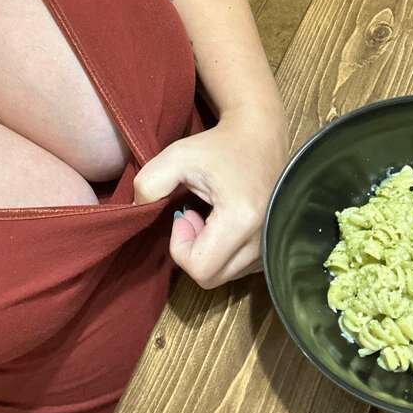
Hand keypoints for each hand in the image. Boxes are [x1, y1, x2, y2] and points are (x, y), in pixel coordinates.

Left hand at [133, 110, 287, 288]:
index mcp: (242, 218)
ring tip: (210, 216)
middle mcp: (264, 238)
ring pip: (226, 275)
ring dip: (209, 251)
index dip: (180, 245)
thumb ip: (148, 184)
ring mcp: (273, 245)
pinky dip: (224, 253)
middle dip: (193, 249)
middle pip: (212, 278)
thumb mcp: (176, 156)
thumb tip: (137, 212)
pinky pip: (240, 268)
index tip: (183, 213)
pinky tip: (224, 224)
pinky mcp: (275, 247)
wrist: (260, 135)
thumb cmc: (218, 145)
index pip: (200, 268)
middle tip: (193, 214)